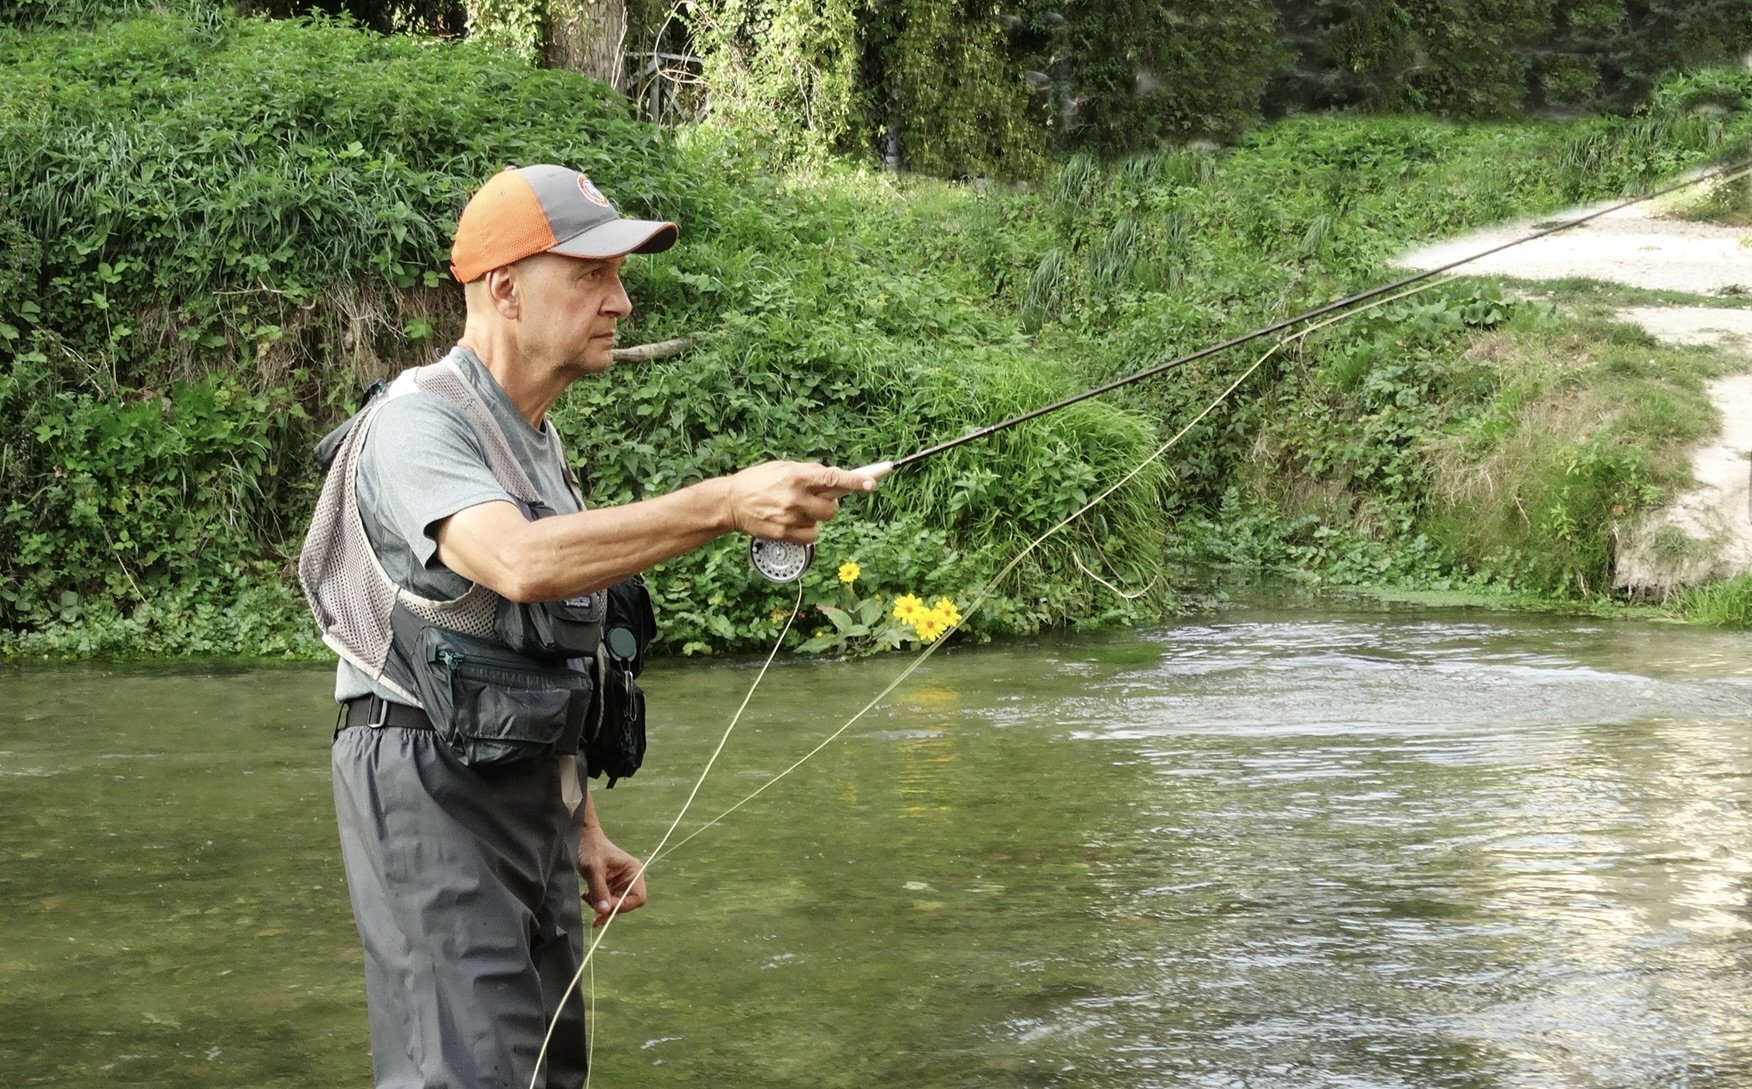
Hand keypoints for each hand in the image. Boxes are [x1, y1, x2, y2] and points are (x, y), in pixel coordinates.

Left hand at [577, 823, 647, 927]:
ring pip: (614, 905)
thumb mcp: (593, 869)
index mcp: (634, 871)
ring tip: (587, 896)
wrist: (581, 839)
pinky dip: (596, 902)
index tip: (606, 908)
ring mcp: (620, 884)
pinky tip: (587, 894)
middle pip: (626, 904)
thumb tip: (604, 911)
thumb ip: (599, 890)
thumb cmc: (591, 848)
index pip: (638, 897)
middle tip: (594, 912)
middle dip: (610, 908)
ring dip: (600, 905)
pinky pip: (606, 901)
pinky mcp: (610, 887)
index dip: (624, 906)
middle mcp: (630, 879)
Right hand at [723, 460, 882, 542]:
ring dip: (816, 516)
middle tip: (818, 499)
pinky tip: (795, 522)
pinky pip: (812, 536)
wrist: (731, 502)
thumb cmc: (758, 481)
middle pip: (833, 508)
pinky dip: (808, 530)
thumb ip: (808, 473)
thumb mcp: (783, 468)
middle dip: (830, 504)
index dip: (854, 482)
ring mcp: (790, 518)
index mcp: (796, 476)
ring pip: (822, 522)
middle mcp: (795, 497)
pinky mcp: (785, 534)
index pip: (833, 478)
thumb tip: (834, 479)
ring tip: (796, 509)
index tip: (871, 484)